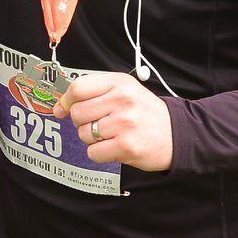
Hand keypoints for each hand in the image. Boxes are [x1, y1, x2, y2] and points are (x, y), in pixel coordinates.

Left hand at [57, 72, 173, 170]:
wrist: (178, 134)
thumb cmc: (146, 113)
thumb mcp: (125, 91)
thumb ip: (94, 92)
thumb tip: (60, 106)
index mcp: (120, 83)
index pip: (78, 88)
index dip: (66, 100)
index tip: (63, 108)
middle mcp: (123, 100)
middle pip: (77, 113)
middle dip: (82, 122)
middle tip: (100, 123)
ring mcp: (125, 123)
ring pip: (83, 134)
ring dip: (92, 139)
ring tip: (112, 135)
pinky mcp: (126, 146)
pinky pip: (93, 152)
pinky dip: (100, 153)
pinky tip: (114, 147)